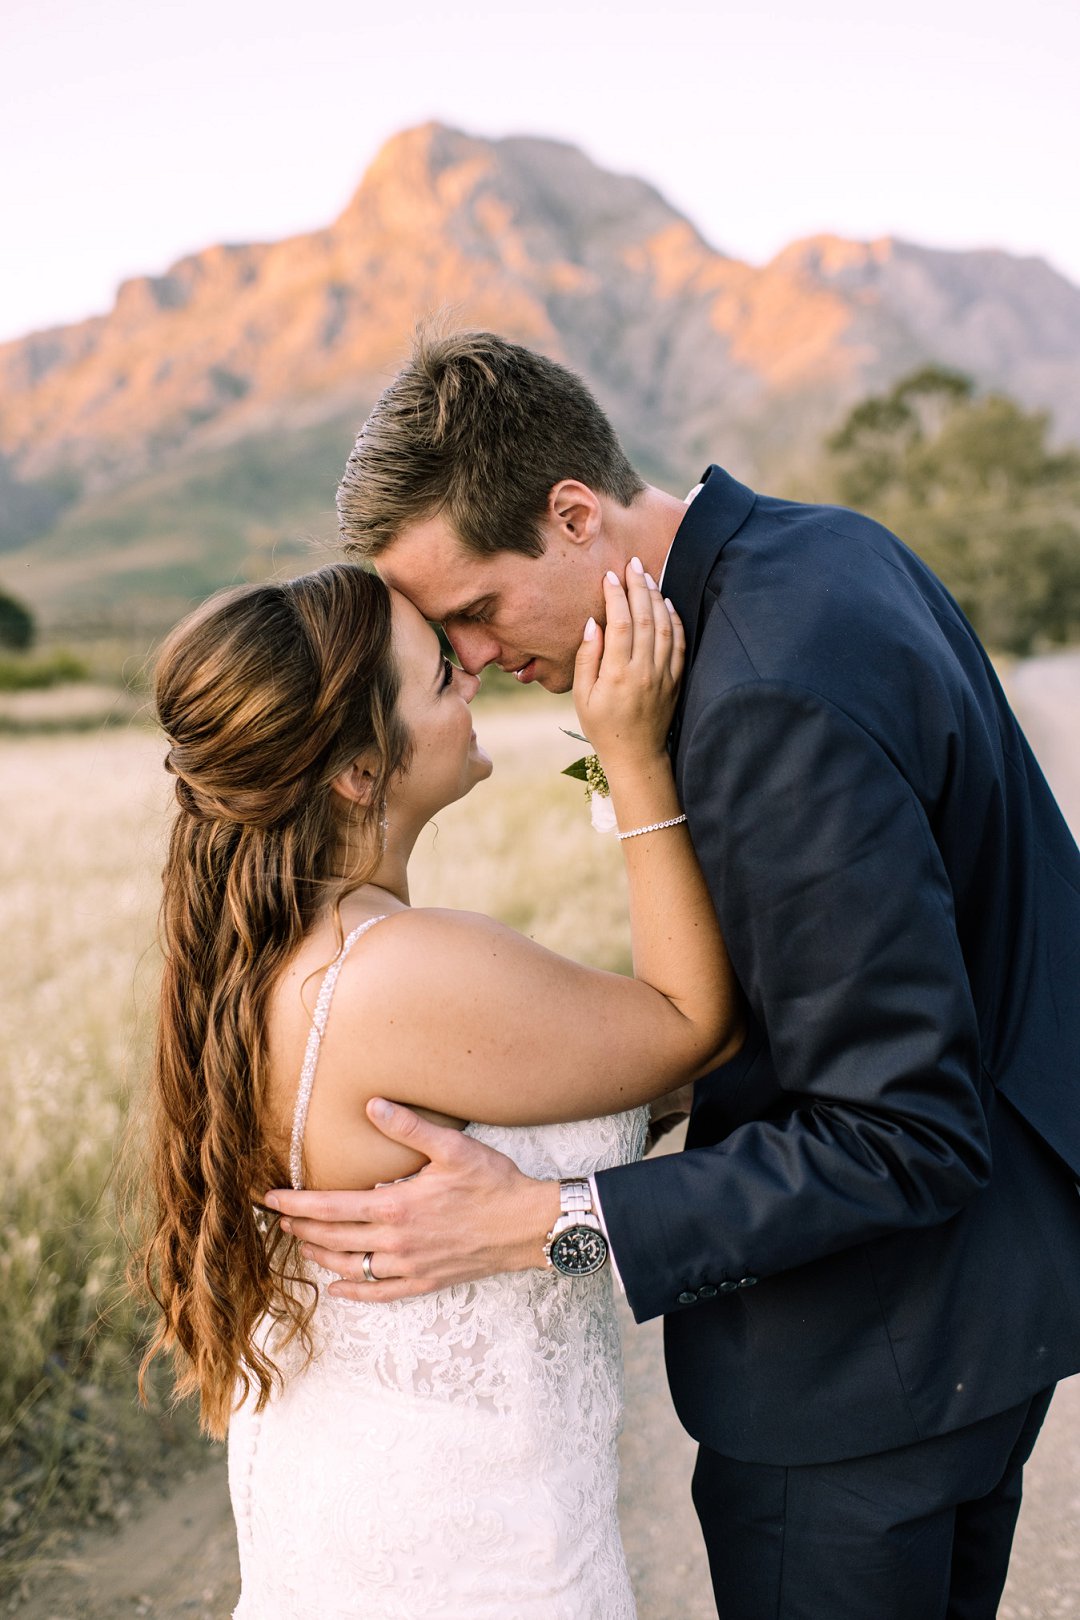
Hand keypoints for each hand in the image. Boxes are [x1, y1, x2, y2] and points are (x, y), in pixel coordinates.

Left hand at [263, 1101, 560, 1302]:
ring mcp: (409, 1267)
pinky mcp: (424, 1282)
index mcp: (396, 1206)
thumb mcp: (453, 1147)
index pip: (331, 1208)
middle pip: (333, 1240)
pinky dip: (353, 1292)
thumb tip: (372, 1104)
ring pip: (350, 1267)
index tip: (269, 1200)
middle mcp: (396, 1241)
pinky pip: (379, 1293)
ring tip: (301, 1245)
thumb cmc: (492, 1183)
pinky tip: (337, 1288)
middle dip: (300, 1230)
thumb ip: (409, 1127)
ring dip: (320, 1256)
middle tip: (278, 1222)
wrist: (527, 1226)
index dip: (295, 1205)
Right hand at [573, 559, 683, 768]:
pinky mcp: (676, 680)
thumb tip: (593, 622)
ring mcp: (664, 675)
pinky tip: (667, 604)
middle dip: (638, 587)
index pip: (621, 624)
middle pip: (645, 618)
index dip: (616, 596)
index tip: (610, 576)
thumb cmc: (603, 726)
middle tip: (632, 564)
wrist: (636, 756)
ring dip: (657, 598)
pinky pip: (679, 643)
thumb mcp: (582, 696)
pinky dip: (675, 620)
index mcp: (617, 675)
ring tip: (647, 577)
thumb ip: (588, 658)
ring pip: (664, 627)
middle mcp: (644, 672)